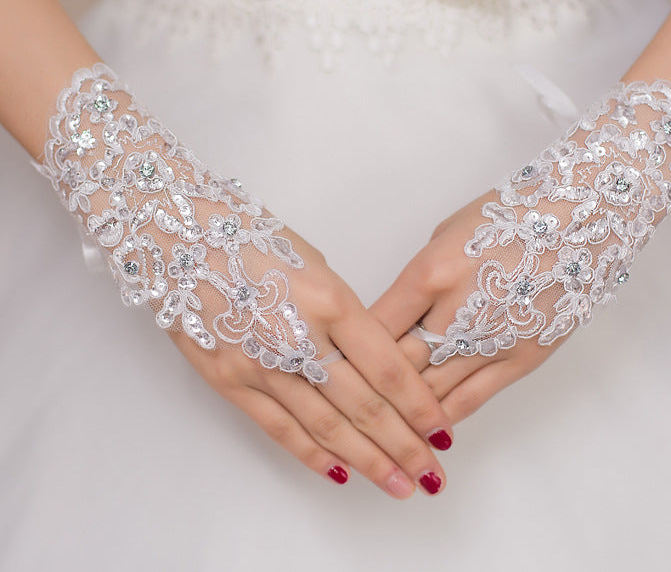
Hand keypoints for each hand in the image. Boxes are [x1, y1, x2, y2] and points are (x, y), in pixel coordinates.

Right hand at [37, 63, 452, 497]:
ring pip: (324, 426)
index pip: (387, 367)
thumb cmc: (254, 238)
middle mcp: (300, 337)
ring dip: (365, 460)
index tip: (440, 429)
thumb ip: (344, 313)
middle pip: (363, 405)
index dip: (418, 405)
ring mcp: (261, 364)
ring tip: (397, 484)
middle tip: (431, 474)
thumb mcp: (316, 263)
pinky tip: (338, 472)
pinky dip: (311, 454)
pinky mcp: (229, 380)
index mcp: (330, 300)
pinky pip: (278, 427)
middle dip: (402, 444)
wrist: (179, 236)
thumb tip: (370, 357)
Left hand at [372, 80, 670, 423]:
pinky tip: (426, 430)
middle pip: (396, 365)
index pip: (374, 326)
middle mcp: (455, 313)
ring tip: (378, 433)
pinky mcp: (521, 359)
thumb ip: (418, 280)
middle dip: (369, 389)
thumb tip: (396, 317)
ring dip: (402, 414)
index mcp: (430, 273)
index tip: (336, 366)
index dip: (349, 351)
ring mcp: (490, 341)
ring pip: (431, 391)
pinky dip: (445, 417)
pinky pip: (472, 398)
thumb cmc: (507, 214)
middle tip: (347, 409)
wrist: (581, 216)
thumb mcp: (445, 234)